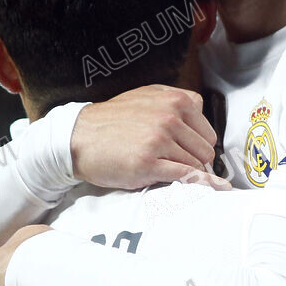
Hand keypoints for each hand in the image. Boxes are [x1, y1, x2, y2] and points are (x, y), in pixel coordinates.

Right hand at [70, 85, 229, 190]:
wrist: (78, 138)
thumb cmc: (111, 121)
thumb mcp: (146, 97)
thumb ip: (176, 102)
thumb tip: (202, 119)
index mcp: (174, 100)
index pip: (207, 130)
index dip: (199, 145)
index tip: (191, 154)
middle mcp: (169, 117)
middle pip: (205, 149)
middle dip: (196, 160)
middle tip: (179, 166)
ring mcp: (159, 140)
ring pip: (196, 164)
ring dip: (189, 173)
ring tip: (172, 173)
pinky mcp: (148, 163)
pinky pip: (186, 176)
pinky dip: (197, 184)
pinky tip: (205, 189)